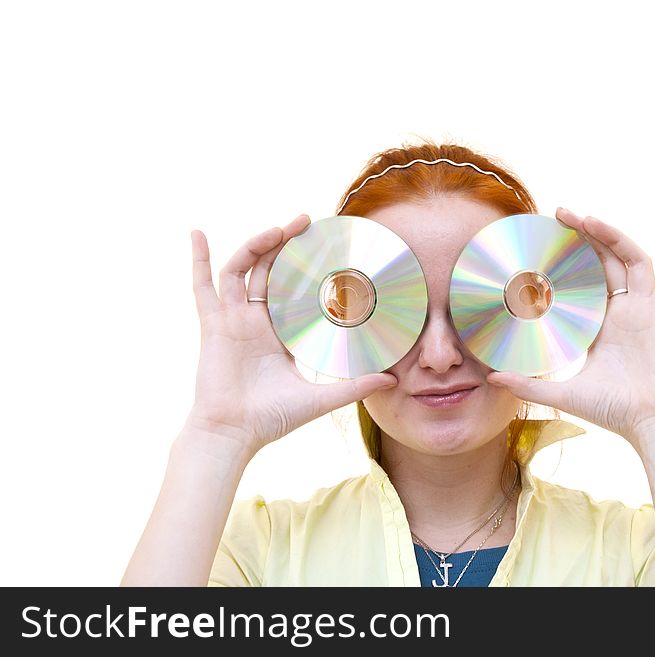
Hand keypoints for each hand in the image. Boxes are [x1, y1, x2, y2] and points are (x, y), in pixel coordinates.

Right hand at [186, 215, 396, 453]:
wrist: (235, 433)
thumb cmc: (272, 418)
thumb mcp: (321, 398)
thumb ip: (354, 386)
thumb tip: (392, 380)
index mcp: (280, 333)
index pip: (295, 289)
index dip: (307, 267)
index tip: (327, 247)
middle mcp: (256, 321)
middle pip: (268, 270)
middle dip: (286, 244)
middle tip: (308, 222)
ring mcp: (232, 320)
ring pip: (242, 270)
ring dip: (257, 245)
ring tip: (280, 228)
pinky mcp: (213, 324)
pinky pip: (202, 286)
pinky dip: (198, 259)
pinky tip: (197, 233)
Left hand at [487, 208, 654, 449]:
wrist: (651, 424)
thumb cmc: (614, 411)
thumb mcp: (563, 392)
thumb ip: (528, 384)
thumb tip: (491, 378)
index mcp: (599, 328)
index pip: (581, 283)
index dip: (566, 262)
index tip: (545, 241)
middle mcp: (622, 313)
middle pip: (603, 263)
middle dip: (583, 237)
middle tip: (559, 215)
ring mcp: (644, 310)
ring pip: (628, 260)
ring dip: (610, 236)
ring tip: (586, 218)